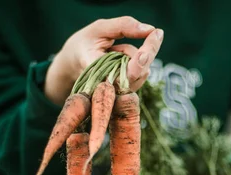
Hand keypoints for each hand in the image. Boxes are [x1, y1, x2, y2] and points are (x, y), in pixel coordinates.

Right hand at [44, 16, 163, 104]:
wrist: (73, 64)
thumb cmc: (84, 45)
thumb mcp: (98, 29)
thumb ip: (123, 26)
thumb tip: (150, 29)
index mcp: (98, 73)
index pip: (128, 69)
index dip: (143, 55)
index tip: (155, 35)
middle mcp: (111, 88)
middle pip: (141, 67)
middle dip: (148, 48)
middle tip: (156, 33)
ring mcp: (121, 92)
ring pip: (143, 67)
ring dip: (134, 54)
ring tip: (114, 51)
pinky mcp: (129, 90)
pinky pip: (142, 70)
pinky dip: (135, 60)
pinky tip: (119, 59)